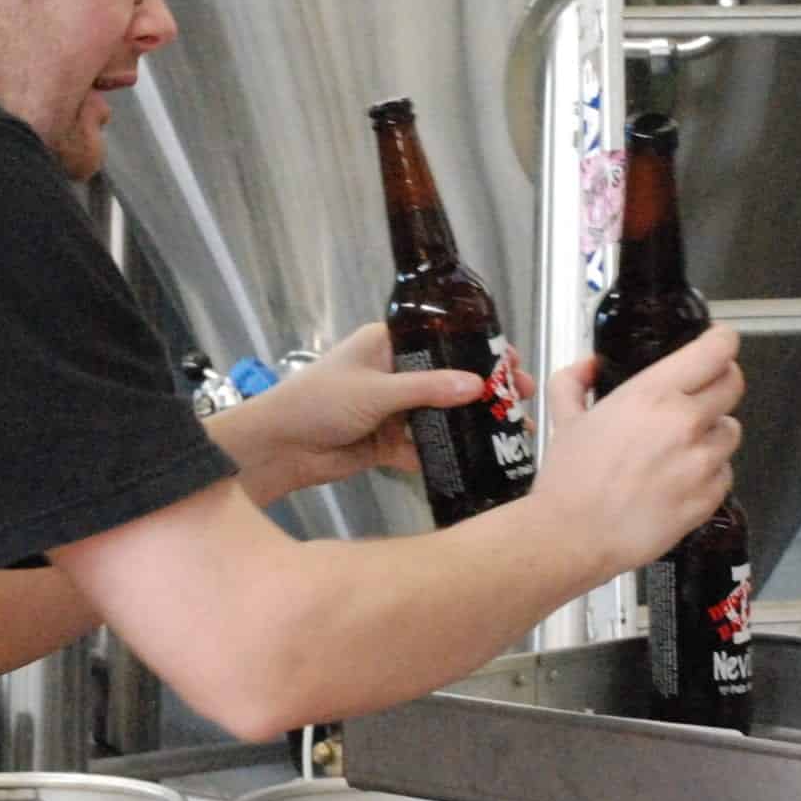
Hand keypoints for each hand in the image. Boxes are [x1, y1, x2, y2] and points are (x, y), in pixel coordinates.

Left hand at [232, 322, 529, 499]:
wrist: (279, 448)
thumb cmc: (319, 402)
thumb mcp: (376, 390)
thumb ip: (427, 389)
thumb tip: (478, 386)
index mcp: (387, 344)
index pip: (443, 339)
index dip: (479, 349)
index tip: (511, 363)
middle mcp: (393, 373)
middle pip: (449, 378)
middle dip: (485, 389)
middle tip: (521, 399)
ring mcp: (393, 409)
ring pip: (441, 414)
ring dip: (472, 423)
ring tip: (511, 433)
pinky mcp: (388, 443)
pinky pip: (425, 446)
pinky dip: (448, 453)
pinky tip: (481, 461)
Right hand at [531, 325, 742, 574]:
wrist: (573, 536)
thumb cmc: (569, 480)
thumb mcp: (563, 418)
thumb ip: (573, 381)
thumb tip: (588, 367)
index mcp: (652, 394)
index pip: (715, 351)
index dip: (722, 341)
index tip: (718, 342)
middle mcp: (684, 422)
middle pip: (733, 385)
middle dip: (721, 383)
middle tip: (703, 393)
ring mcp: (701, 462)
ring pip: (730, 432)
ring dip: (712, 433)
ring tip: (682, 447)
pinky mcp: (707, 498)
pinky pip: (724, 474)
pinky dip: (708, 474)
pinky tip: (679, 480)